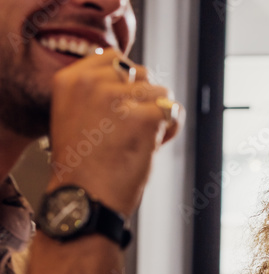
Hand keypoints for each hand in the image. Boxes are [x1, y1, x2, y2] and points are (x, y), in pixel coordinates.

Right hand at [46, 50, 182, 216]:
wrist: (85, 197)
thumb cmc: (84, 165)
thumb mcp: (76, 114)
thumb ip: (99, 91)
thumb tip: (137, 76)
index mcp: (72, 79)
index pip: (114, 57)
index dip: (127, 83)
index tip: (120, 108)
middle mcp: (92, 82)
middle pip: (141, 73)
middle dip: (144, 100)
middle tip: (129, 130)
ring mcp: (118, 99)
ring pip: (161, 92)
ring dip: (158, 116)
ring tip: (138, 140)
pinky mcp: (143, 118)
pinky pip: (173, 111)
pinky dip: (170, 130)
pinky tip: (152, 146)